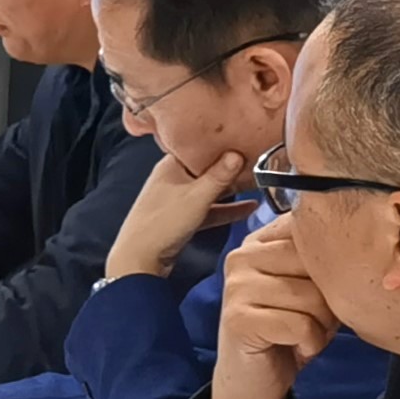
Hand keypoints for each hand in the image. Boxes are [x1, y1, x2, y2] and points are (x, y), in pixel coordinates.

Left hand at [108, 143, 256, 280]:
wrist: (139, 259)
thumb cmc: (163, 223)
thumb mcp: (196, 196)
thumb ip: (219, 176)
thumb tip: (236, 153)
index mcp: (171, 165)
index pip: (199, 147)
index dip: (221, 143)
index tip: (244, 139)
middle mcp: (173, 179)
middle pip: (207, 169)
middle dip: (230, 167)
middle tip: (258, 161)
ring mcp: (177, 199)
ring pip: (209, 190)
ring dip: (231, 190)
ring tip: (259, 184)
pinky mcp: (182, 218)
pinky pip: (209, 210)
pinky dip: (226, 210)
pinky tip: (249, 208)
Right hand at [206, 214, 339, 398]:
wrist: (254, 381)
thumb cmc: (289, 330)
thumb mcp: (312, 289)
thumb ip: (324, 262)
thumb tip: (367, 248)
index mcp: (260, 241)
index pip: (312, 231)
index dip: (336, 264)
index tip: (327, 290)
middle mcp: (242, 256)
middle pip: (317, 264)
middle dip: (330, 299)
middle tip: (314, 319)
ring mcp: (236, 287)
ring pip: (312, 297)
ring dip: (321, 325)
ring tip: (304, 334)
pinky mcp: (238, 320)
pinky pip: (300, 325)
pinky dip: (311, 343)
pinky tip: (297, 348)